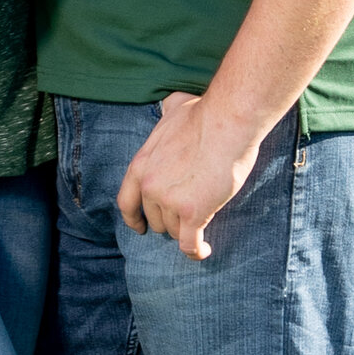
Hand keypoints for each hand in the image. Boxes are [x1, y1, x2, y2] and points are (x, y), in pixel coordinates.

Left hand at [116, 89, 262, 260]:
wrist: (227, 122)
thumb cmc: (206, 113)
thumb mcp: (173, 109)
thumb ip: (166, 113)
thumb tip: (169, 103)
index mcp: (141, 164)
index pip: (126, 202)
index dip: (133, 218)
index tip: (139, 227)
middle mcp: (149, 186)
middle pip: (155, 219)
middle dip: (170, 220)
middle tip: (187, 215)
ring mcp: (169, 201)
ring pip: (174, 231)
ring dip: (187, 230)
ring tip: (201, 225)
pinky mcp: (192, 213)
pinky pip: (189, 244)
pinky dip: (196, 251)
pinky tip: (204, 251)